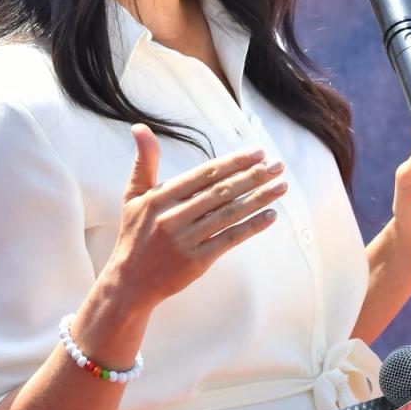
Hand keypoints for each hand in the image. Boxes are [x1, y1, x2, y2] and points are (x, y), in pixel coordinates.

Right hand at [103, 126, 287, 312]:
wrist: (129, 282)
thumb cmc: (135, 234)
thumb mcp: (134, 195)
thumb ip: (144, 161)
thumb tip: (140, 127)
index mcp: (162, 196)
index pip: (205, 174)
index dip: (234, 162)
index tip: (258, 153)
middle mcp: (174, 216)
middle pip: (222, 192)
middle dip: (253, 176)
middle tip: (278, 165)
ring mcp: (186, 240)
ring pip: (229, 214)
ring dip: (259, 199)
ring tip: (281, 186)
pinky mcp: (196, 262)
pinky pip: (229, 240)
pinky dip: (251, 227)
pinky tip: (270, 216)